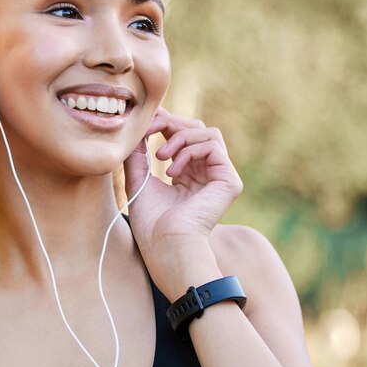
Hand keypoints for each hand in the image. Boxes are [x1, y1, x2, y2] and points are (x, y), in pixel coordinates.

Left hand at [123, 106, 242, 256]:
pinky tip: (173, 171)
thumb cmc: (150, 223)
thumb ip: (138, 154)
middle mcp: (206, 172)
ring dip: (179, 137)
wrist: (164, 245)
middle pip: (196, 127)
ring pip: (207, 132)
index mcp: (187, 172)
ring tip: (160, 157)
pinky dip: (189, 150)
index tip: (145, 121)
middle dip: (169, 123)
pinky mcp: (229, 181)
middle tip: (148, 130)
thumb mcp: (138, 179)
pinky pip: (213, 146)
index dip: (165, 121)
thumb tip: (136, 130)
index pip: (182, 134)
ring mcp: (219, 176)